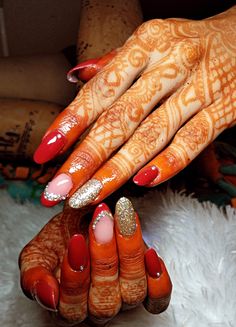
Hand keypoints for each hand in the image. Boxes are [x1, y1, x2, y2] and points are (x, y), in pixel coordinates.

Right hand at [19, 198, 171, 326]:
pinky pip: (158, 300)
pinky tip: (151, 253)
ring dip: (129, 255)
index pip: (71, 308)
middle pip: (104, 302)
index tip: (76, 238)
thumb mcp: (37, 252)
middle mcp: (96, 311)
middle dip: (104, 258)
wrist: (87, 221)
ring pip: (132, 294)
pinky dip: (158, 280)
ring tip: (124, 219)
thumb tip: (48, 296)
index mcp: (65, 309)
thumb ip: (34, 275)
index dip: (75, 277)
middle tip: (102, 220)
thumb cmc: (62, 238)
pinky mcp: (149, 294)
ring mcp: (125, 303)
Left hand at [34, 7, 235, 208]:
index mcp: (146, 44)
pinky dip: (169, 163)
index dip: (70, 123)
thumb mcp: (152, 43)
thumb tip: (75, 77)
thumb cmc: (190, 45)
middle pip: (122, 117)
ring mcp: (198, 88)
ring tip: (91, 194)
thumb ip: (115, 63)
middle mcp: (171, 64)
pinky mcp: (224, 110)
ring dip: (119, 169)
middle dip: (87, 157)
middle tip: (62, 188)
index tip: (47, 153)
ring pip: (153, 134)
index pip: (100, 89)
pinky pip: (194, 141)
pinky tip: (144, 181)